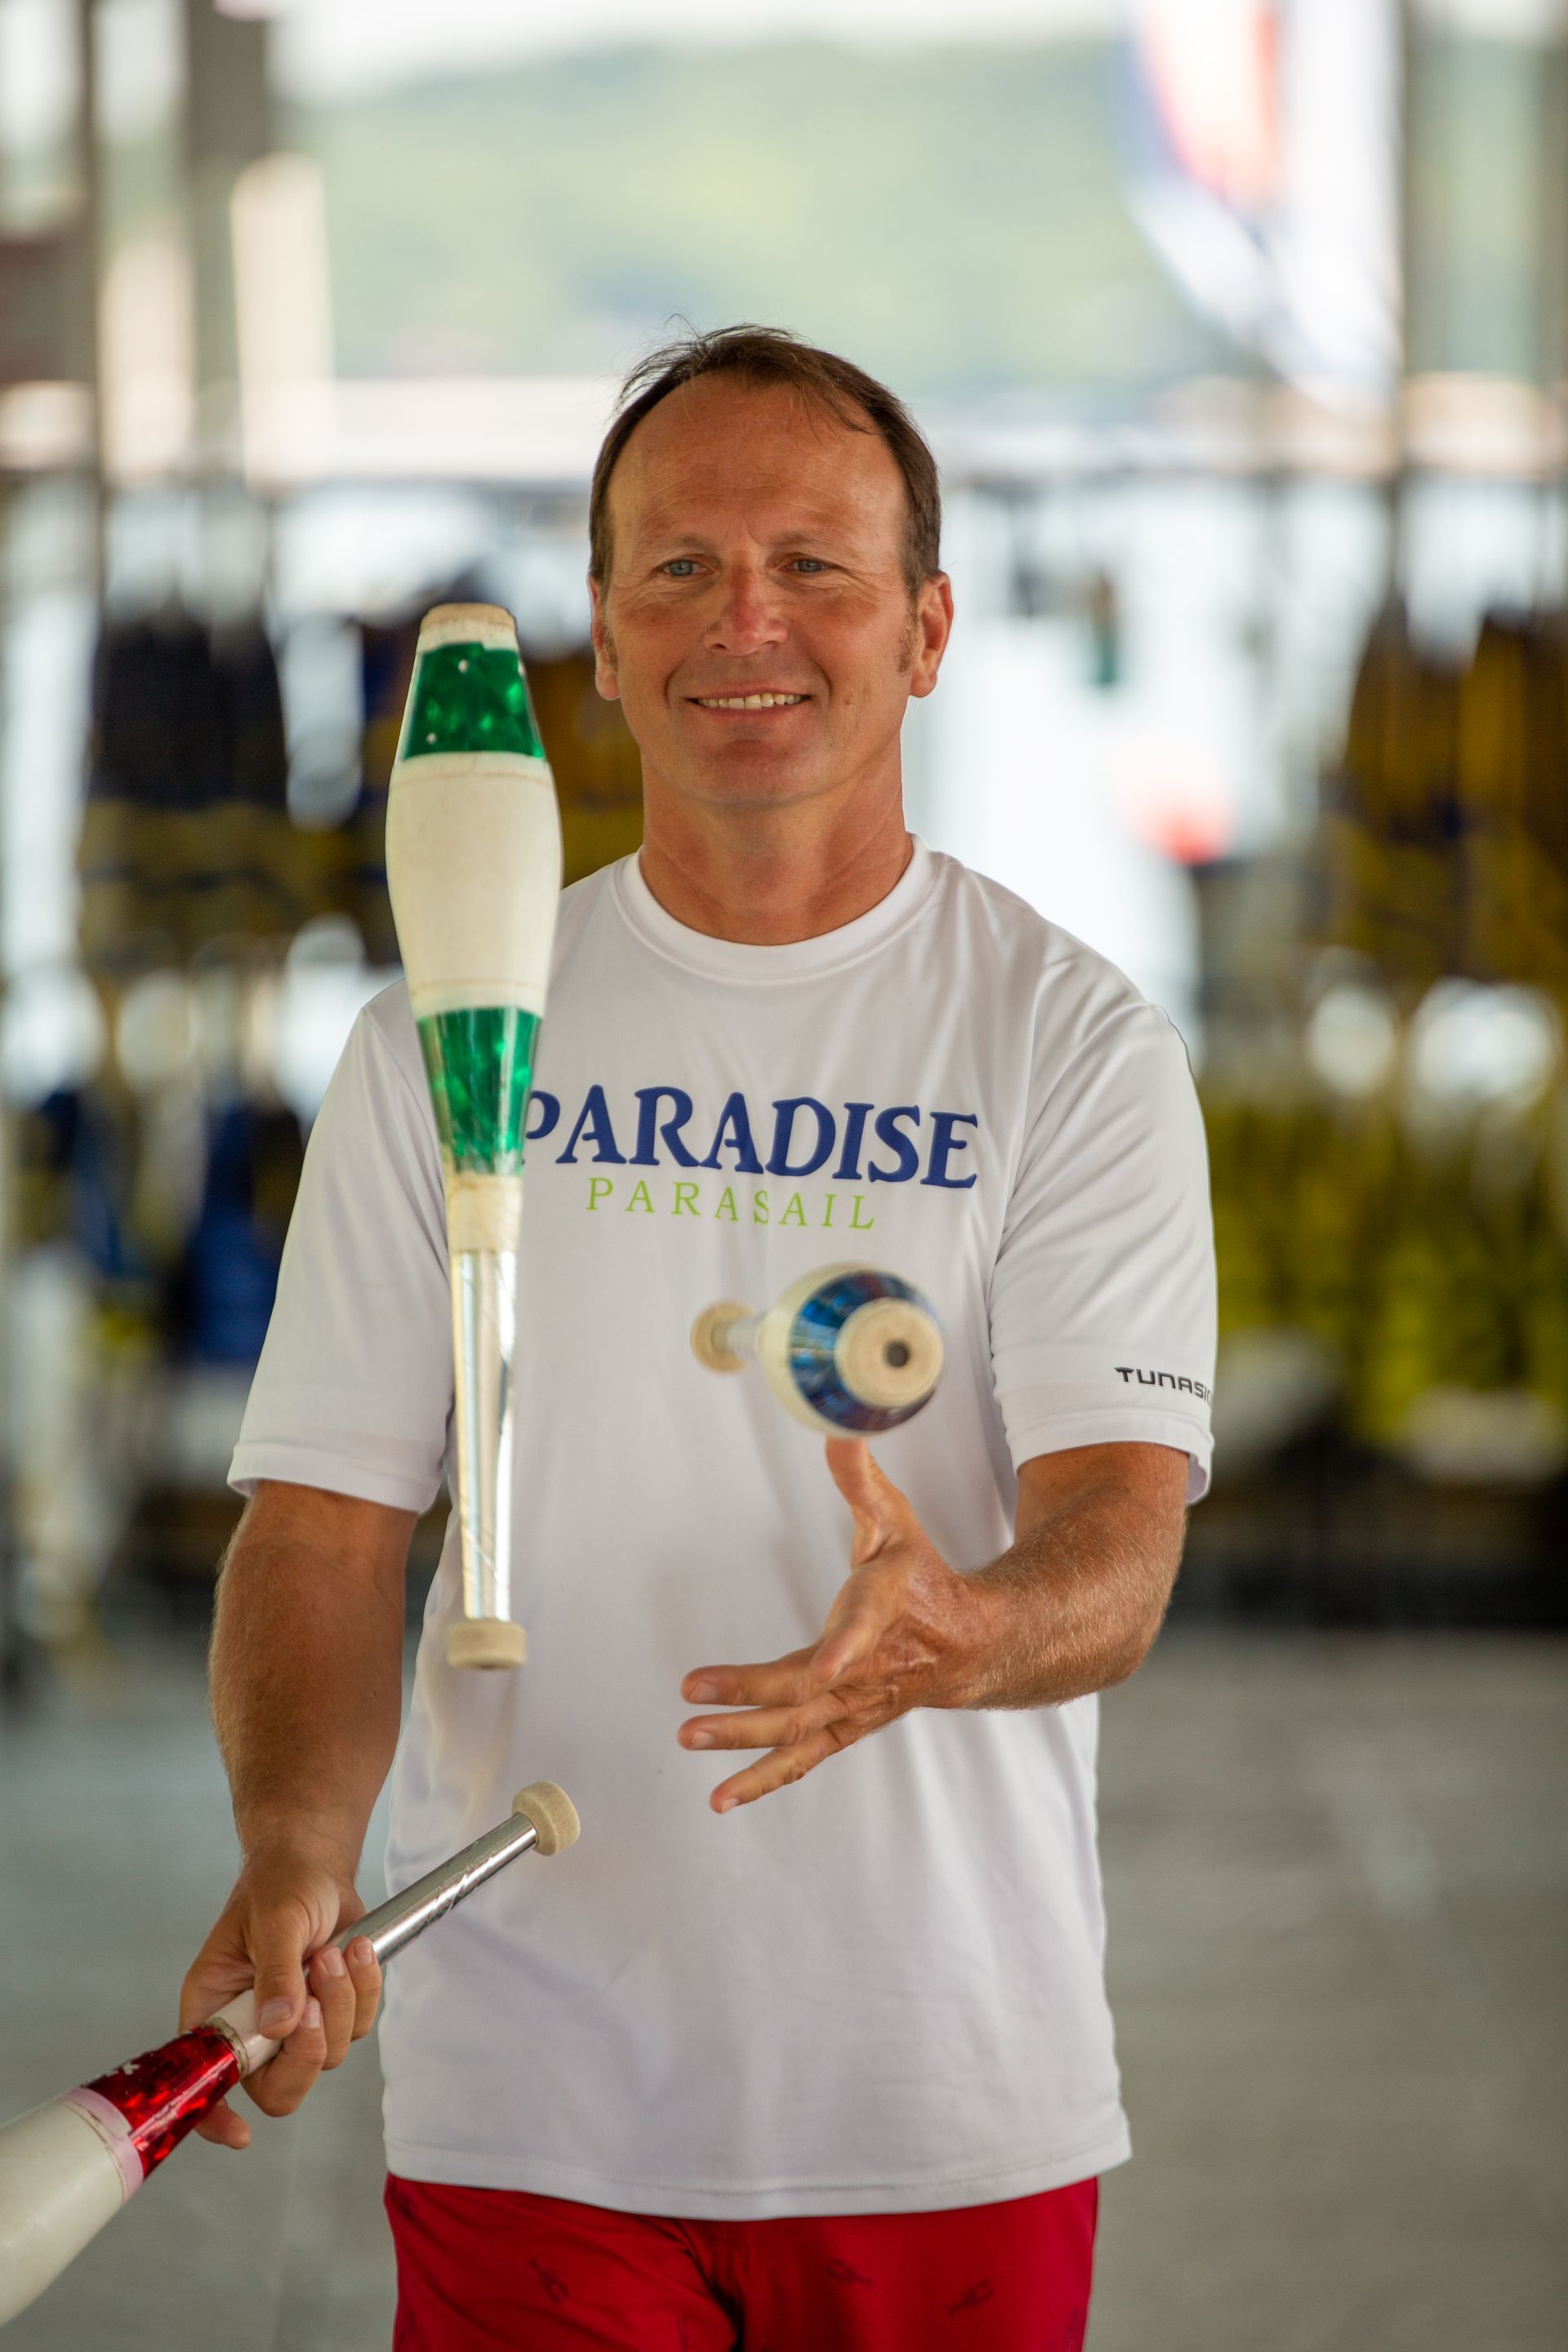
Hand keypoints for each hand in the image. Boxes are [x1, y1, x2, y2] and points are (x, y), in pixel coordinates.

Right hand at [178, 1848, 381, 2148]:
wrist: (316, 1863)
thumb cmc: (279, 1884)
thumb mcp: (273, 1920)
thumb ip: (275, 1973)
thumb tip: (280, 2027)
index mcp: (215, 2009)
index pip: (207, 2080)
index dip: (216, 2115)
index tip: (239, 2132)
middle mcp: (252, 2027)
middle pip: (280, 2088)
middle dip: (307, 2050)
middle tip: (314, 1999)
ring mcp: (296, 2023)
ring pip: (328, 2054)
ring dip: (339, 2002)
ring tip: (330, 1950)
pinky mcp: (334, 2010)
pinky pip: (360, 2025)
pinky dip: (364, 1989)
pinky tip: (356, 1947)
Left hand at [678, 1438, 985, 1811]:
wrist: (970, 1645)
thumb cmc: (922, 1577)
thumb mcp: (895, 1521)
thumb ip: (860, 1480)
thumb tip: (837, 1425)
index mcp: (881, 1612)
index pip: (861, 1631)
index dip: (842, 1648)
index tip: (822, 1664)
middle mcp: (867, 1669)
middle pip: (806, 1692)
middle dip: (749, 1700)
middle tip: (692, 1705)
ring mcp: (855, 1705)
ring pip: (799, 1732)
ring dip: (743, 1742)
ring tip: (690, 1741)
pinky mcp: (845, 1726)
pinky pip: (803, 1758)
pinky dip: (762, 1779)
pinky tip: (720, 1798)